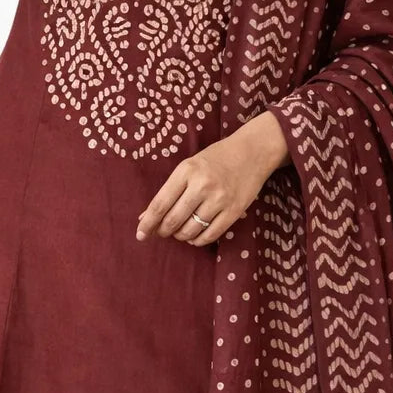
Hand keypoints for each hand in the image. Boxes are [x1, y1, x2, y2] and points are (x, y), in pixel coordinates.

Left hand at [135, 112, 289, 246]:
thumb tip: (146, 217)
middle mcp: (202, 185)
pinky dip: (198, 240)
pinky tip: (194, 236)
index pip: (160, 203)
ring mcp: (219, 199)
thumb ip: (169, 191)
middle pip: (173, 220)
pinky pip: (210, 234)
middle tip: (162, 232)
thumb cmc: (216, 158)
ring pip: (190, 230)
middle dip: (163, 231)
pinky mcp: (233, 211)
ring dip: (180, 236)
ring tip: (180, 231)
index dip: (148, 223)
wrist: (252, 152)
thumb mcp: (189, 167)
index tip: (140, 234)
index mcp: (186, 171)